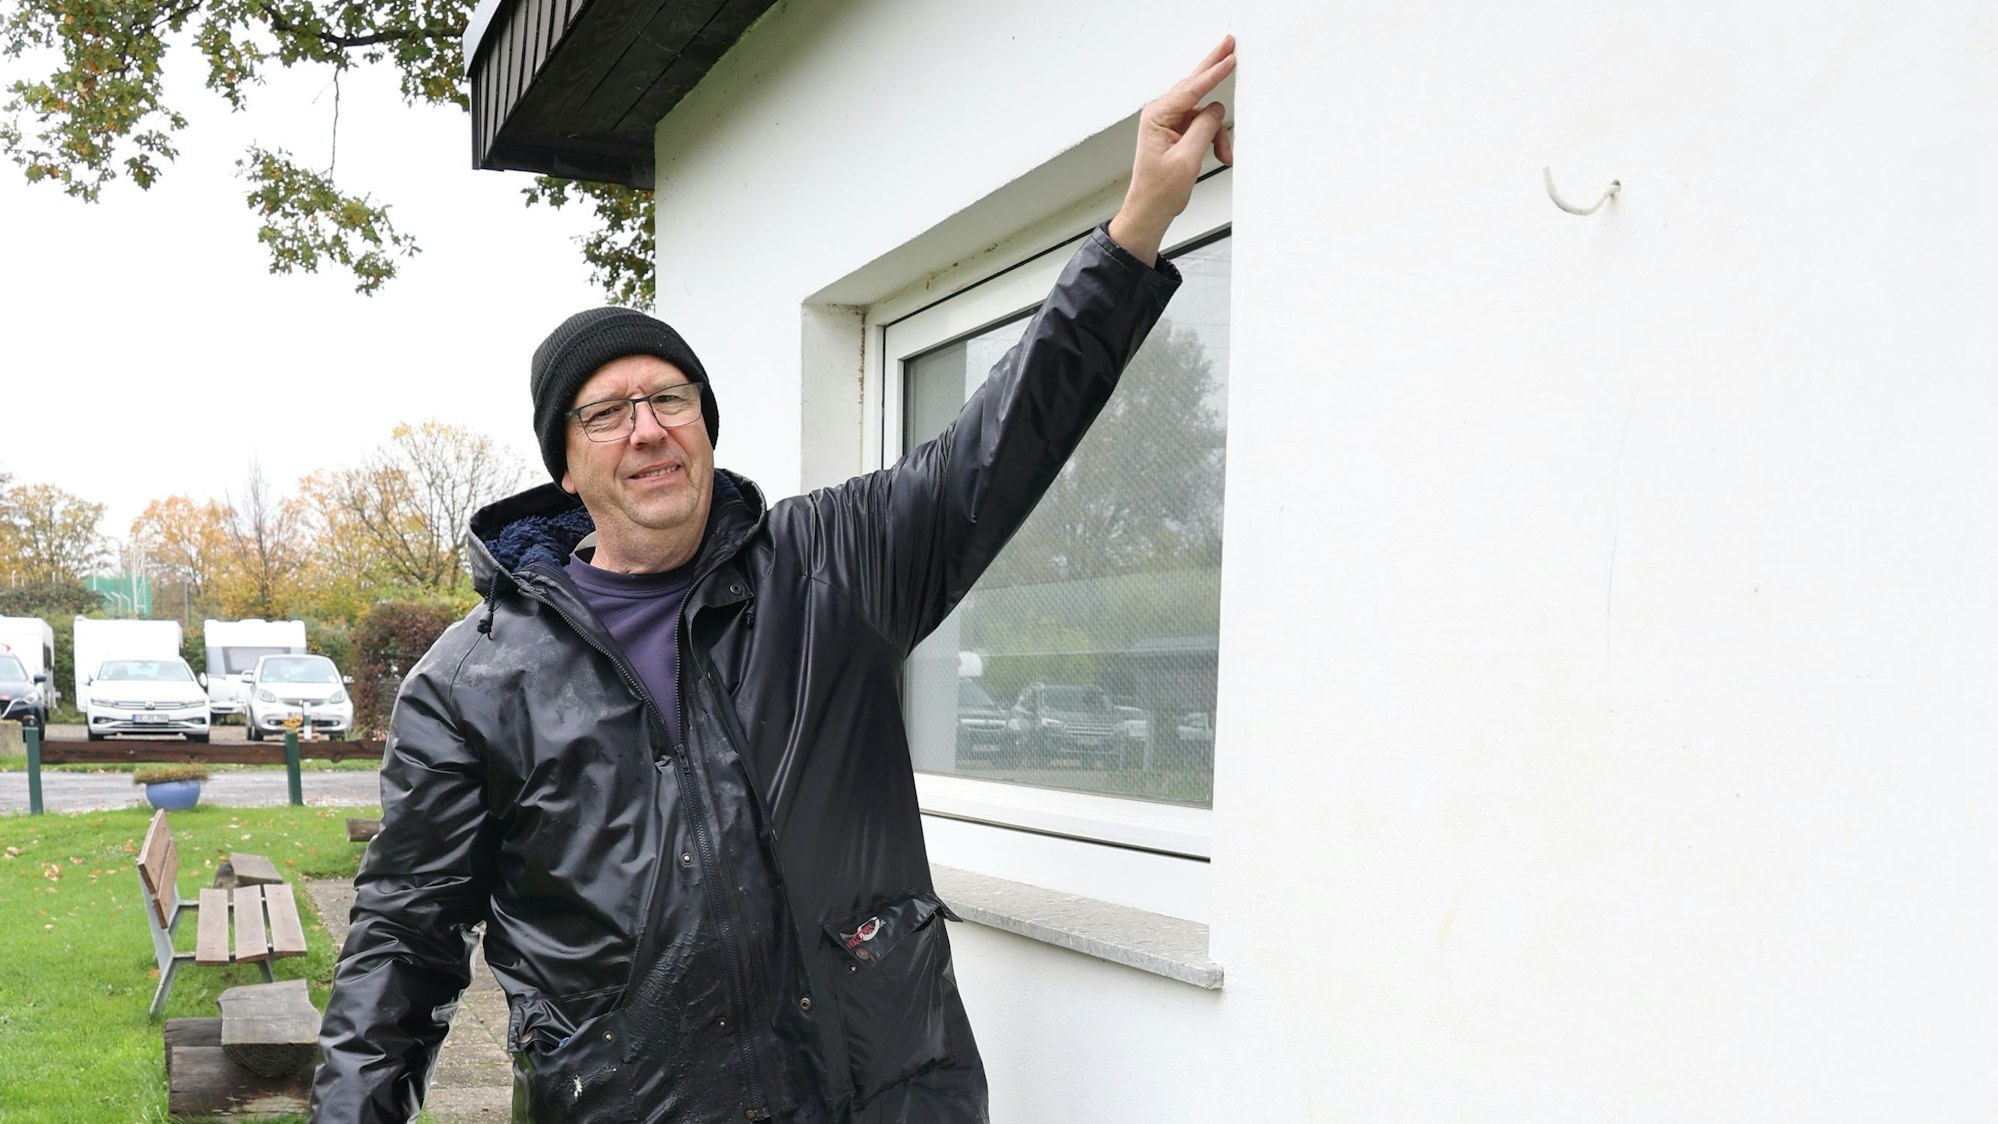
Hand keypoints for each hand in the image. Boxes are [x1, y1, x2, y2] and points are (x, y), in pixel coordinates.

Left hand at [1108, 36, 1235, 265]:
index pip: (1191, 89)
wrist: (1149, 211)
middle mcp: (1160, 114)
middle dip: (1213, 67)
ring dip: (1217, 132)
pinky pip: (1201, 124)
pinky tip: (1219, 155)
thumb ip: (1203, 129)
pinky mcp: (1176, 131)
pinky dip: (1213, 138)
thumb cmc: (1159, 191)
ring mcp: (1168, 121)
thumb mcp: (1187, 159)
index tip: (1230, 57)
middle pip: (1193, 84)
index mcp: (1157, 117)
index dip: (1214, 72)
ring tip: (1224, 155)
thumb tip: (1215, 108)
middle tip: (1230, 45)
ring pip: (1203, 112)